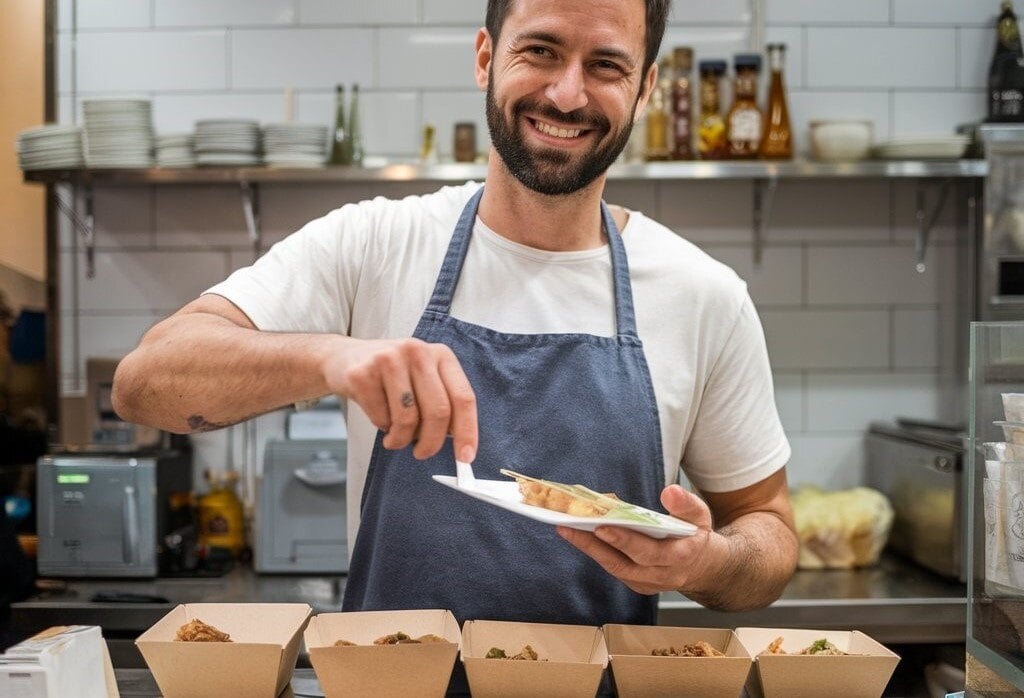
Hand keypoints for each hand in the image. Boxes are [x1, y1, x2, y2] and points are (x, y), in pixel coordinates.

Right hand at [323, 337, 477, 461]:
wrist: (342, 358)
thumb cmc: (390, 376)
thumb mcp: (422, 380)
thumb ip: (443, 404)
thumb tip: (460, 444)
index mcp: (441, 355)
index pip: (463, 398)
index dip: (467, 432)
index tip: (465, 458)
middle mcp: (418, 351)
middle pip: (438, 411)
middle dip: (431, 443)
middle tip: (422, 454)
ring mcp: (389, 359)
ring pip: (408, 419)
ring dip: (401, 439)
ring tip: (395, 437)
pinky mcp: (363, 373)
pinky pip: (381, 418)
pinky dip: (381, 427)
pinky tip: (379, 417)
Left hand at [556, 484, 716, 594]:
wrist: (702, 567)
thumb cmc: (695, 536)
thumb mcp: (700, 516)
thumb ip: (686, 504)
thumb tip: (669, 492)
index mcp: (679, 558)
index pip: (648, 553)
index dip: (625, 541)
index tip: (603, 526)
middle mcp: (660, 575)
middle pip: (621, 563)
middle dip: (594, 544)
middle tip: (569, 525)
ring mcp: (646, 583)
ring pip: (612, 566)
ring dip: (587, 547)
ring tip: (565, 526)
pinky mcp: (634, 582)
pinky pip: (611, 566)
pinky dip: (594, 550)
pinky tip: (577, 532)